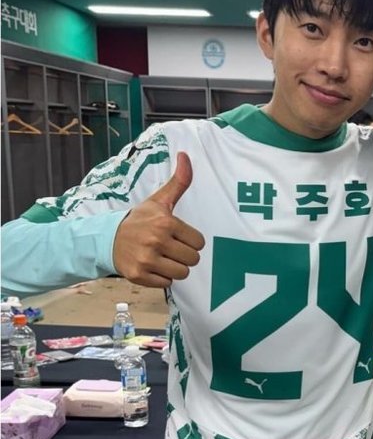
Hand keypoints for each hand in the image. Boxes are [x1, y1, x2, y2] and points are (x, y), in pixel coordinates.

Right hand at [113, 152, 204, 288]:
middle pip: (193, 259)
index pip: (199, 242)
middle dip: (184, 255)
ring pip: (182, 273)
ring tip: (163, 257)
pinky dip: (162, 278)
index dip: (191, 241)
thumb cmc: (139, 219)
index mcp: (165, 223)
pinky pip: (167, 283)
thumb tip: (186, 155)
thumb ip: (179, 181)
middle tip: (170, 248)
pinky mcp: (139, 276)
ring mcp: (146, 260)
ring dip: (175, 268)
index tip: (178, 236)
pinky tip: (152, 266)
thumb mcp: (159, 200)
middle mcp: (156, 241)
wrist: (107, 239)